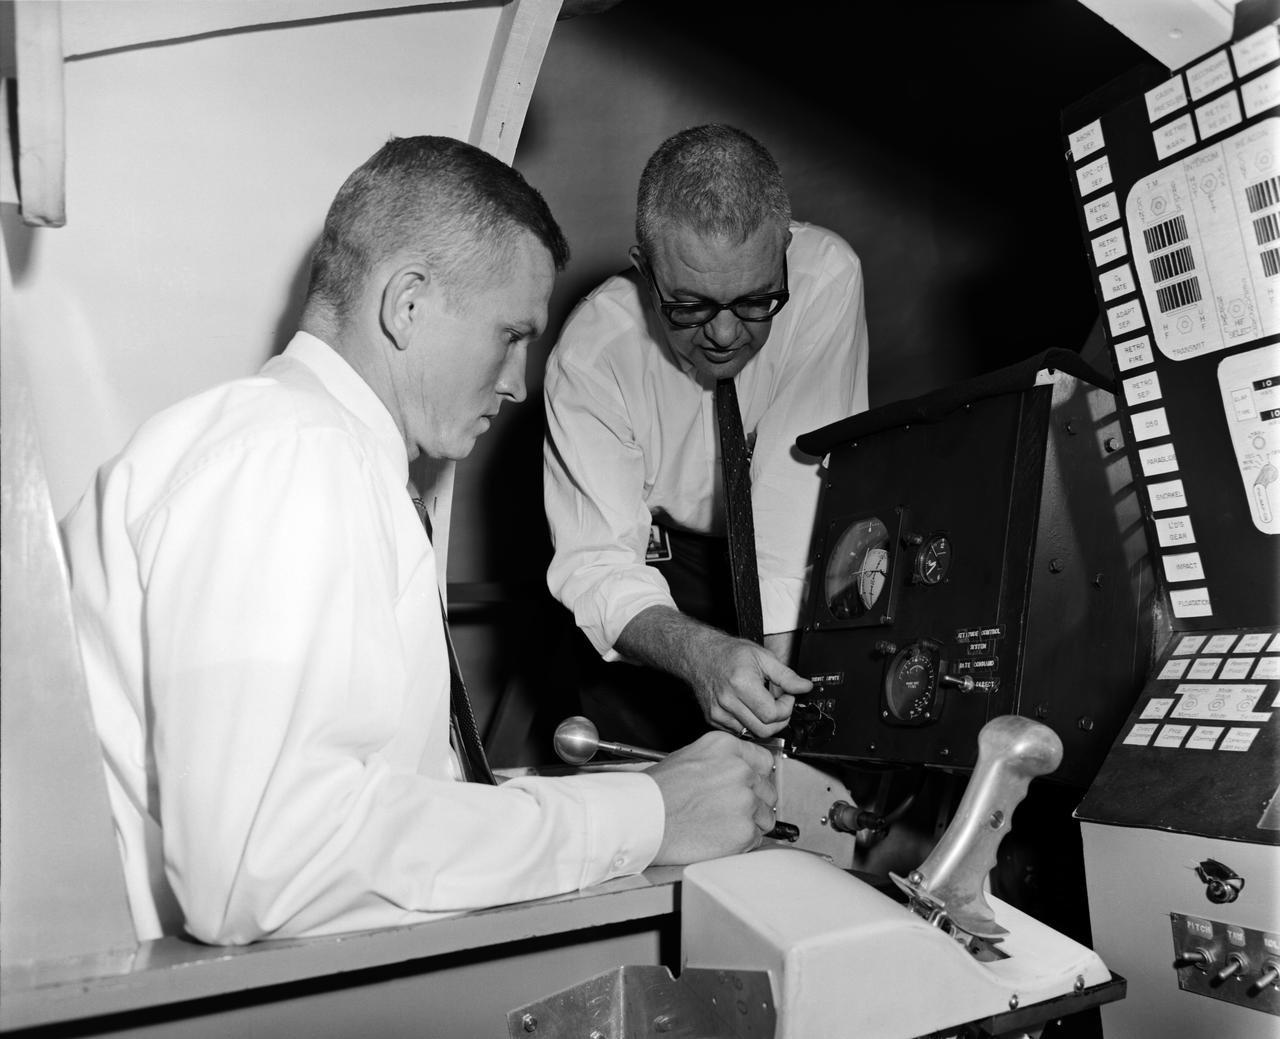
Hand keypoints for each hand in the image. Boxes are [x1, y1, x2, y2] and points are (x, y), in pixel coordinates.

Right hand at [647, 732, 777, 864]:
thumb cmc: (657, 791)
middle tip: (729, 810)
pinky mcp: (744, 830)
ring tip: (721, 825)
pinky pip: (756, 838)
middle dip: (754, 802)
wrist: (643, 819)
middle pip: (767, 789)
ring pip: (765, 816)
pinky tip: (718, 837)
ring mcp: (745, 800)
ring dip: (749, 823)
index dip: (756, 777)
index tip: (751, 787)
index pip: (763, 760)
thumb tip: (741, 772)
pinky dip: (741, 842)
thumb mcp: (689, 757)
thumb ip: (722, 762)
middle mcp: (740, 770)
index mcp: (726, 747)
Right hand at [688, 630, 811, 737]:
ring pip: (752, 733)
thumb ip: (786, 675)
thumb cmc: (729, 653)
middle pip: (764, 730)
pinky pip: (739, 731)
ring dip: (764, 722)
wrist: (700, 655)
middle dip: (779, 719)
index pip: (772, 714)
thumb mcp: (762, 656)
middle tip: (780, 703)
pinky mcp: (713, 719)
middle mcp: (728, 701)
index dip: (786, 707)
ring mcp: (718, 713)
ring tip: (762, 702)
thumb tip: (804, 687)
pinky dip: (749, 722)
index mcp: (741, 683)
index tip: (787, 696)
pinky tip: (748, 707)